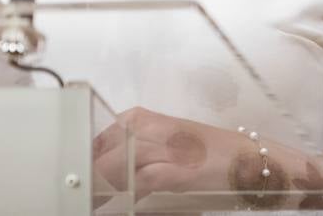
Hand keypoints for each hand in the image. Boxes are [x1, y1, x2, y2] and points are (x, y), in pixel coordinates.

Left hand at [92, 107, 272, 196]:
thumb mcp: (162, 142)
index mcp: (140, 118)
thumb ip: (132, 151)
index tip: (74, 180)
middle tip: (80, 195)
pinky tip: (116, 204)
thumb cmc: (207, 153)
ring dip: (99, 189)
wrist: (248, 159)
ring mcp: (159, 147)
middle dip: (86, 177)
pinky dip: (122, 195)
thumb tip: (102, 172)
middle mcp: (146, 126)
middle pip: (98, 153)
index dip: (82, 162)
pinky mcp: (172, 170)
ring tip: (90, 203)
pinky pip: (135, 183)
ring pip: (112, 168)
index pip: (95, 139)